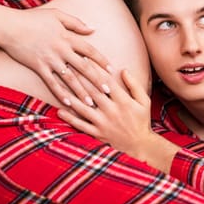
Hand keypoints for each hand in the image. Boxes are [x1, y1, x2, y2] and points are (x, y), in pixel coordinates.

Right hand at [0, 2, 111, 105]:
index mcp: (67, 37)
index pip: (90, 50)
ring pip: (70, 78)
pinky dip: (60, 93)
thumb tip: (92, 29)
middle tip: (107, 91)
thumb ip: (76, 22)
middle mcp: (61, 49)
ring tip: (91, 104)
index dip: (102, 60)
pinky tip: (68, 103)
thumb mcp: (57, 15)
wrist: (9, 26)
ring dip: (81, 92)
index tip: (112, 69)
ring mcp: (50, 59)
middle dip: (96, 80)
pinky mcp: (38, 67)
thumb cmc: (33, 18)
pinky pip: (51, 83)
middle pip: (83, 67)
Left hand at [58, 66, 180, 173]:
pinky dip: (70, 118)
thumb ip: (134, 85)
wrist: (140, 145)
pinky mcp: (97, 134)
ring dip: (70, 96)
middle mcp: (111, 111)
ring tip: (59, 86)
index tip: (84, 58)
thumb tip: (124, 70)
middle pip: (91, 92)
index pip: (106, 81)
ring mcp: (103, 123)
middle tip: (67, 66)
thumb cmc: (142, 121)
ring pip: (83, 107)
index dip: (94, 69)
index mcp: (123, 101)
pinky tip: (60, 111)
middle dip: (79, 78)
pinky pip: (81, 125)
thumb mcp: (144, 101)